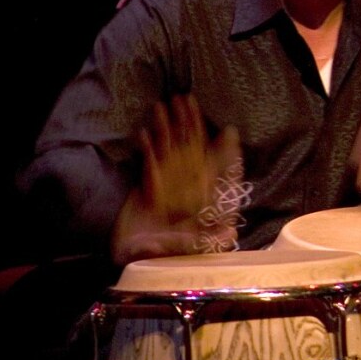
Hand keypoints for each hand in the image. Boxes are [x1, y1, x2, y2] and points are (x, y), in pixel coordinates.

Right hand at [111, 94, 242, 265]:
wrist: (130, 259)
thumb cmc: (160, 259)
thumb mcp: (182, 251)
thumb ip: (203, 242)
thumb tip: (230, 233)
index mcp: (202, 203)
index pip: (217, 173)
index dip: (225, 153)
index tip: (229, 132)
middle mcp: (187, 190)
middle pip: (192, 151)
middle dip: (192, 126)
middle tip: (189, 100)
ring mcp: (167, 186)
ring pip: (170, 151)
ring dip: (168, 128)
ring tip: (165, 105)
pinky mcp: (147, 188)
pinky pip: (149, 163)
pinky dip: (147, 148)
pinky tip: (145, 134)